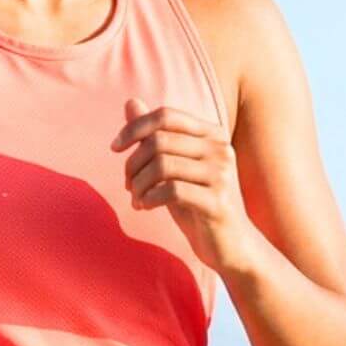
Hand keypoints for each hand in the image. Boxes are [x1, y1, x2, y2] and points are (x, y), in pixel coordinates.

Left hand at [110, 94, 252, 275]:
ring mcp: (222, 174)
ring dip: (139, 184)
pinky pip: (171, 191)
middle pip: (159, 141)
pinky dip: (150, 198)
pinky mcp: (217, 202)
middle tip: (128, 185)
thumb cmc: (198, 202)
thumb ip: (154, 135)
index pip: (166, 116)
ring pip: (161, 165)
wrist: (230, 245)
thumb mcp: (173, 167)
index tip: (115, 148)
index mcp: (212, 133)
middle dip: (133, 163)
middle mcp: (220, 148)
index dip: (134, 128)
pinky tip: (146, 208)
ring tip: (137, 199)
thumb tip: (130, 101)